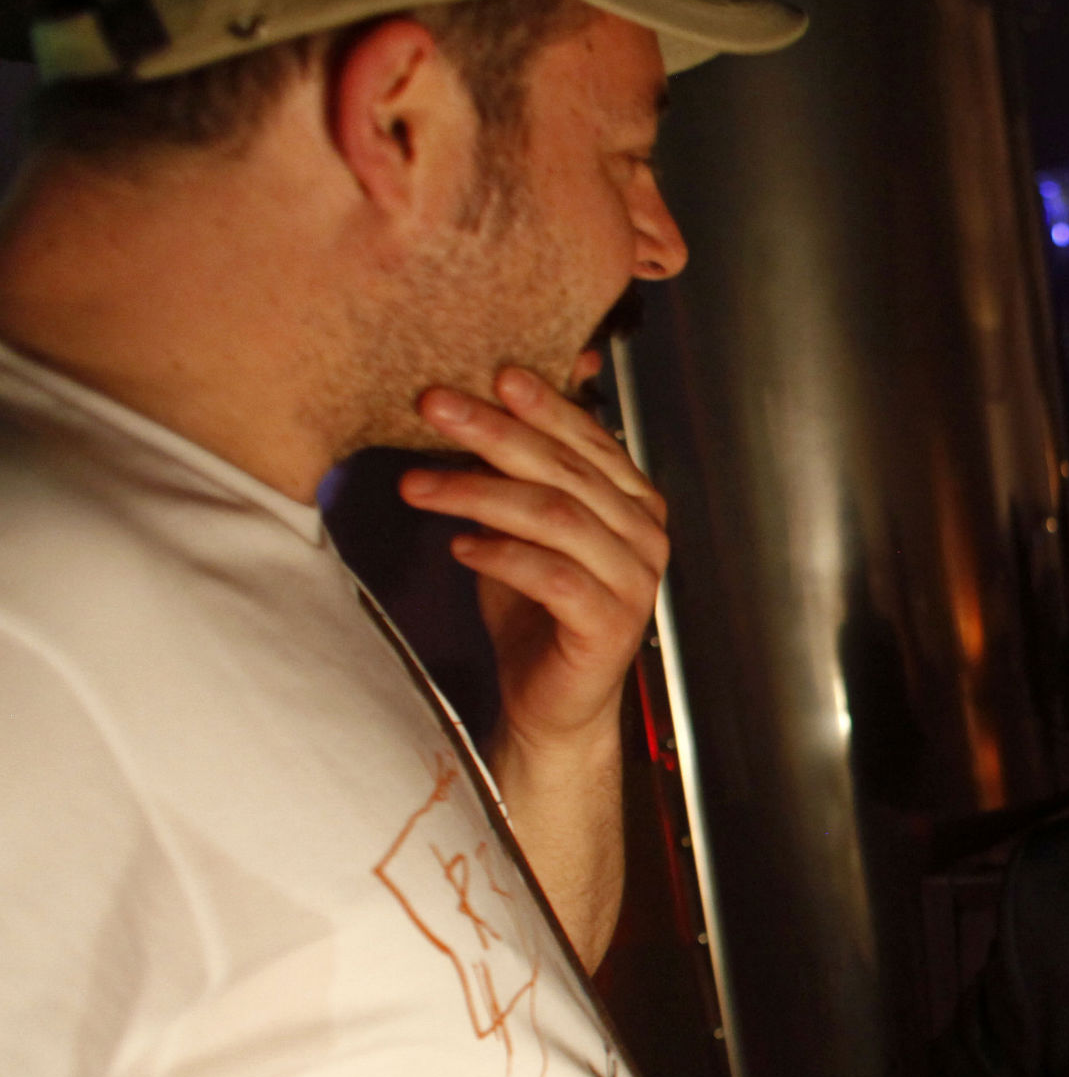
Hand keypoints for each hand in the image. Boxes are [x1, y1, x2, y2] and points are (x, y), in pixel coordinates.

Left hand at [404, 366, 669, 756]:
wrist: (552, 702)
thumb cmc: (535, 609)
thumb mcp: (519, 525)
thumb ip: (515, 472)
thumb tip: (478, 400)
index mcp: (632, 501)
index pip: (589, 439)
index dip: (542, 405)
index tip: (492, 373)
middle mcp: (644, 535)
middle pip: (566, 471)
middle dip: (495, 432)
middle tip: (433, 406)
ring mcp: (636, 581)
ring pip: (557, 517)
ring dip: (478, 493)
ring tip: (415, 485)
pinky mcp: (611, 625)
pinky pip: (555, 577)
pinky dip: (502, 557)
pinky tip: (459, 547)